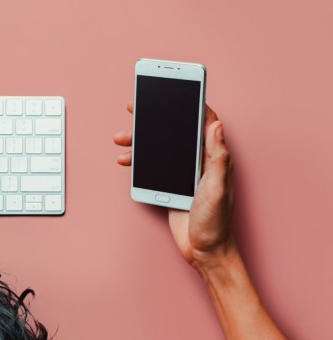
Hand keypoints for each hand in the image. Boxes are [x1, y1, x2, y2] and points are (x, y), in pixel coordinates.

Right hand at [113, 102, 235, 270]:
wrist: (204, 250)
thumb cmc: (216, 222)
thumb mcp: (218, 188)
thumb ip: (217, 157)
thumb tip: (216, 125)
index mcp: (212, 158)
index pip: (203, 123)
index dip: (190, 103)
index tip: (177, 89)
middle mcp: (198, 162)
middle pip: (175, 132)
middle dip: (156, 118)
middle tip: (137, 107)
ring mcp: (182, 174)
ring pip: (159, 149)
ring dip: (140, 142)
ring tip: (121, 138)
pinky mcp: (170, 186)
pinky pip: (151, 168)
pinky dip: (137, 163)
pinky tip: (126, 161)